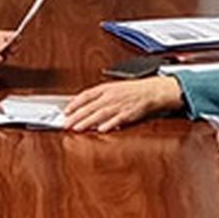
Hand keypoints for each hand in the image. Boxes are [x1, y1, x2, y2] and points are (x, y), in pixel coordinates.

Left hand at [63, 77, 183, 132]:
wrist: (152, 91)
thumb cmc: (133, 90)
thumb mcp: (114, 88)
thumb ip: (99, 96)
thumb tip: (85, 105)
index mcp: (106, 89)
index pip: (86, 95)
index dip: (75, 103)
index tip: (66, 111)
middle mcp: (111, 96)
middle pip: (90, 106)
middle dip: (76, 116)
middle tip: (66, 124)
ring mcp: (120, 105)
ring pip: (100, 114)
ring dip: (87, 122)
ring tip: (77, 128)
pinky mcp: (129, 113)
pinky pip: (117, 119)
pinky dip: (109, 124)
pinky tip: (100, 129)